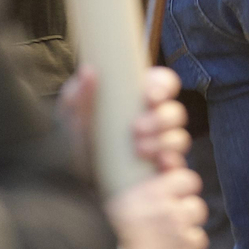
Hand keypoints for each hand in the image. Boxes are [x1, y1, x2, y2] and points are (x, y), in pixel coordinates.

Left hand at [59, 65, 191, 173]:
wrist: (70, 178)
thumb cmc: (74, 139)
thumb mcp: (71, 116)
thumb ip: (78, 95)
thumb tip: (89, 71)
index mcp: (139, 99)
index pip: (165, 84)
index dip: (165, 86)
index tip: (150, 96)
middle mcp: (155, 120)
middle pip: (176, 112)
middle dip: (161, 119)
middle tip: (136, 128)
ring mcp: (160, 145)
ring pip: (179, 138)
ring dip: (164, 142)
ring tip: (139, 150)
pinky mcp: (160, 168)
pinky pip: (177, 164)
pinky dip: (172, 162)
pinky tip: (160, 162)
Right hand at [105, 168, 208, 248]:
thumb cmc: (88, 231)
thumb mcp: (104, 197)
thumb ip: (129, 185)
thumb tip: (139, 167)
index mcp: (156, 192)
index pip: (188, 181)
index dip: (180, 190)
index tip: (169, 198)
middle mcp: (173, 215)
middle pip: (197, 210)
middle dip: (183, 219)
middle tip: (161, 229)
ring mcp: (180, 244)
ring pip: (198, 240)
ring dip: (184, 247)